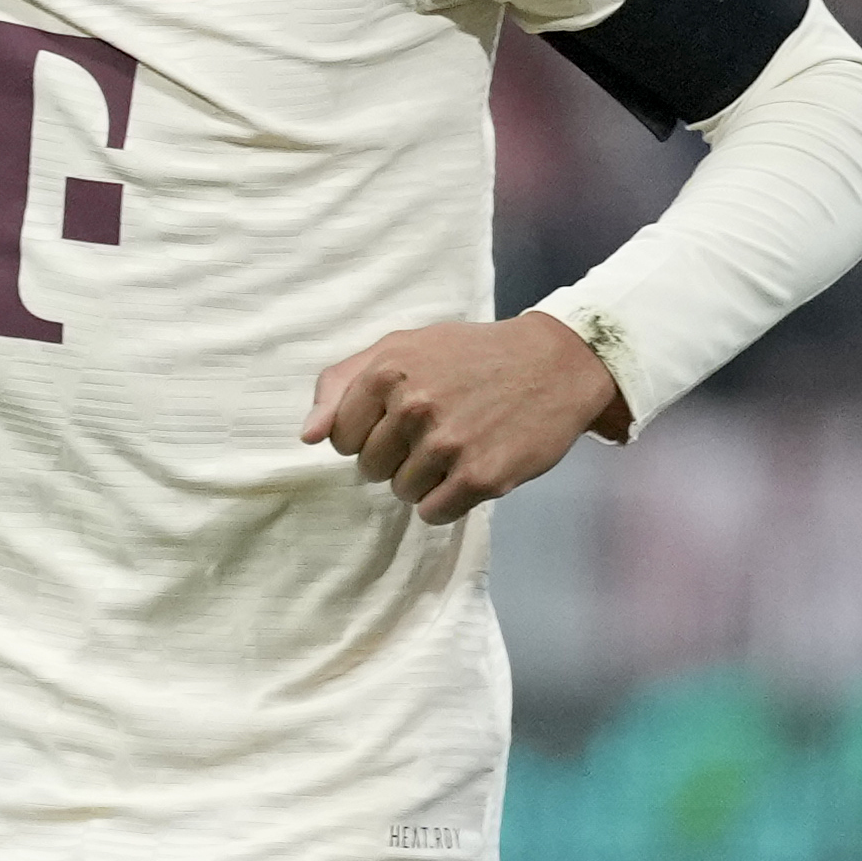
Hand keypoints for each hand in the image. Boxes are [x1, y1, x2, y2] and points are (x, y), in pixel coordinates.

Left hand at [300, 313, 628, 525]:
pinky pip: (434, 512)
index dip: (366, 434)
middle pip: (370, 468)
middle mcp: (414, 406)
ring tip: (455, 446)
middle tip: (433, 431)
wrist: (554, 364)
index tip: (397, 420)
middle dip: (395, 456)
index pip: (341, 438)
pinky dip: (445, 502)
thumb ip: (343, 384)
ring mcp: (448, 444)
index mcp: (388, 370)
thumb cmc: (468, 356)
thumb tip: (308, 436)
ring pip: (402, 492)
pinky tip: (467, 471)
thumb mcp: (401, 348)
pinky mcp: (482, 477)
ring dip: (424, 479)